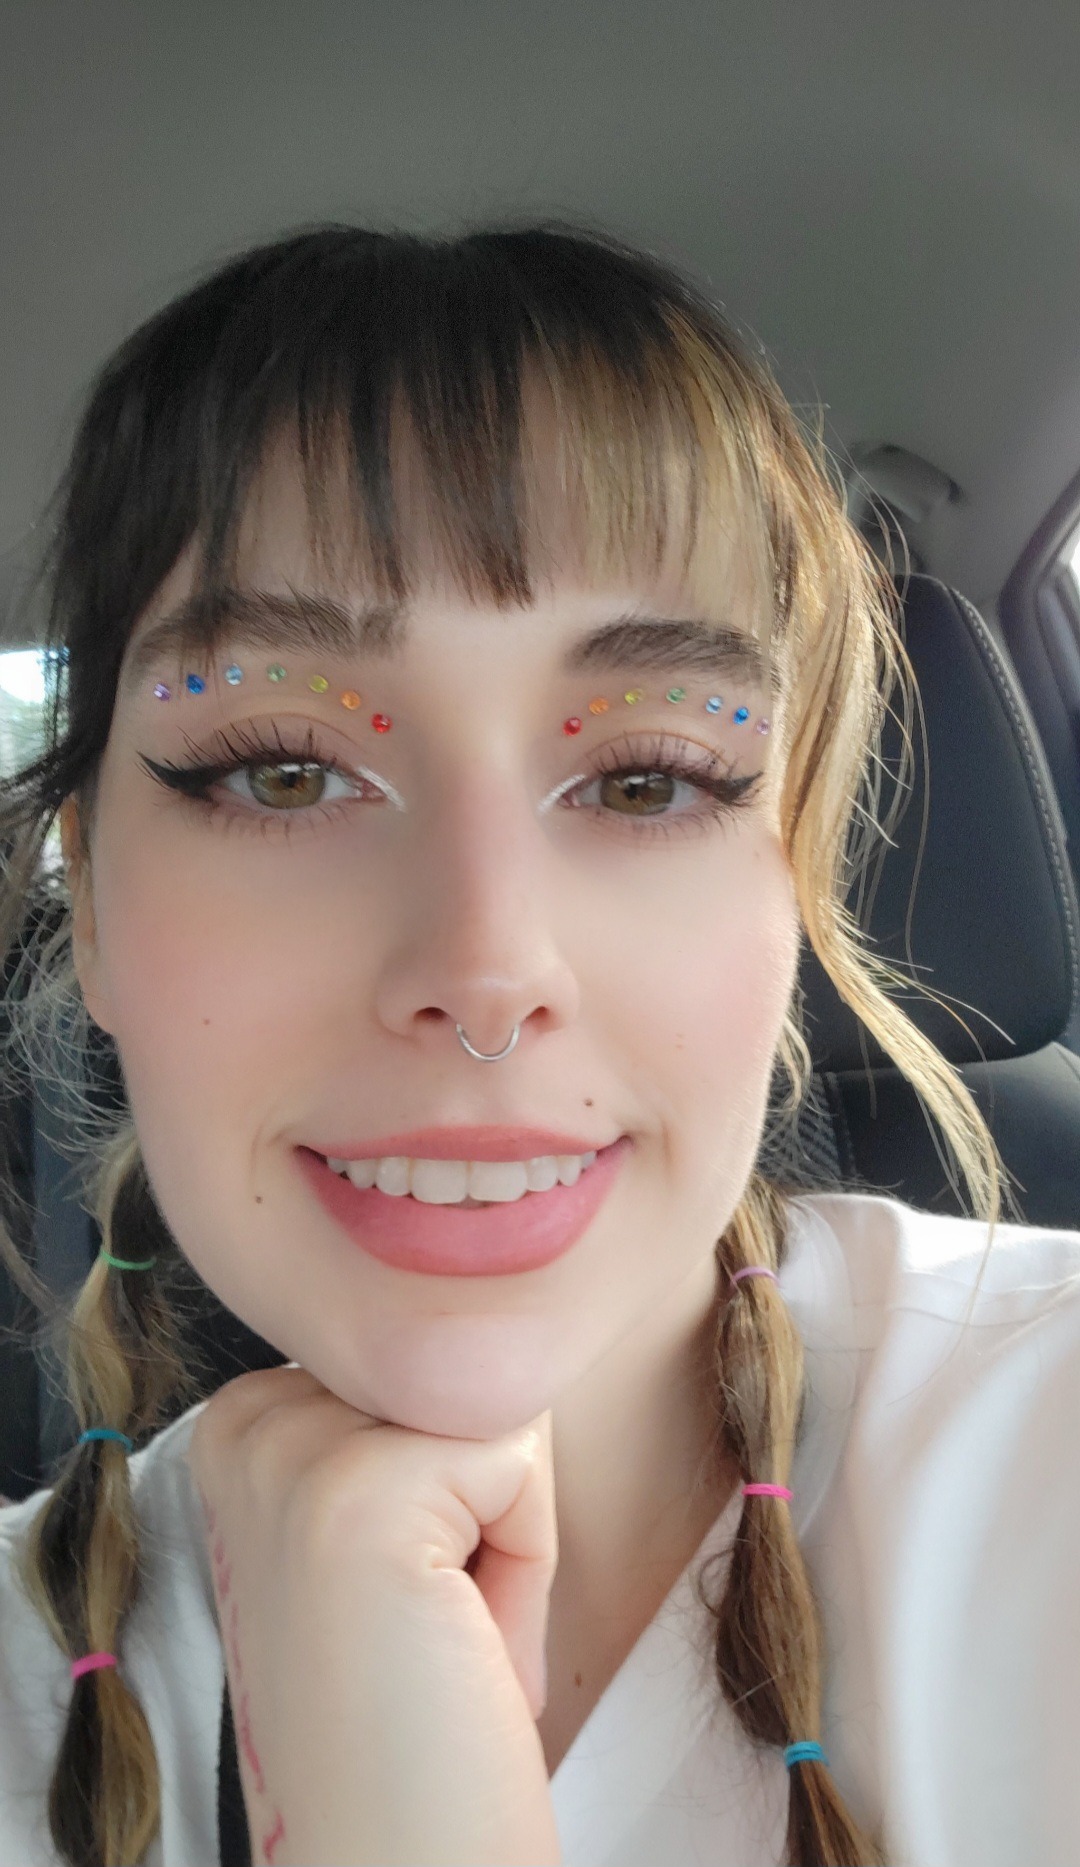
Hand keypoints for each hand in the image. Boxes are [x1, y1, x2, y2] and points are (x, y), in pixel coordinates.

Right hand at [185, 1364, 561, 1865]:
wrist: (398, 1856)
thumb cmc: (416, 1704)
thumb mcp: (391, 1518)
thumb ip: (407, 1409)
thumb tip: (505, 1304)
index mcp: (245, 1419)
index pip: (429, 1352)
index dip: (457, 1479)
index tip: (405, 1590)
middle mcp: (247, 1417)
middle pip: (465, 1363)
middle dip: (485, 1495)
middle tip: (428, 1622)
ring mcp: (291, 1450)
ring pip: (500, 1402)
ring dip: (508, 1529)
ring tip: (442, 1631)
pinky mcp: (358, 1491)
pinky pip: (523, 1458)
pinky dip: (526, 1560)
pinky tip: (457, 1642)